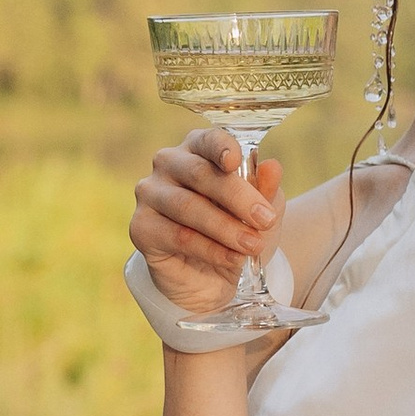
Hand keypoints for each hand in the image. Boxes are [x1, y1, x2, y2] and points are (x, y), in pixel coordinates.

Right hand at [131, 129, 283, 315]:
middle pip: (199, 173)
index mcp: (198, 149)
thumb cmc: (236, 230)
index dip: (221, 147)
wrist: (212, 277)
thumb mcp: (260, 211)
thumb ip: (266, 190)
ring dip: (226, 228)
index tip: (236, 162)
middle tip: (265, 220)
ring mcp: (150, 193)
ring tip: (253, 245)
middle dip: (237, 197)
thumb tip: (273, 167)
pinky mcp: (141, 227)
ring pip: (188, 206)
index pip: (208, 139)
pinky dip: (210, 249)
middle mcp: (168, 164)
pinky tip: (233, 259)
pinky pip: (178, 236)